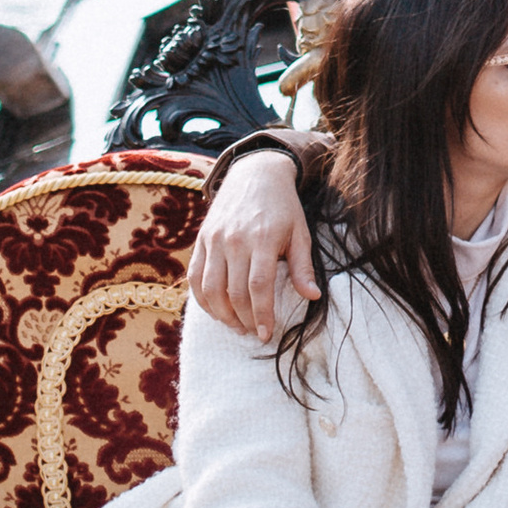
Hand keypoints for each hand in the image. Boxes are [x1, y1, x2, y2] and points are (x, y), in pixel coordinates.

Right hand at [190, 151, 317, 339]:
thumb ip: (303, 266)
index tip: (265, 333)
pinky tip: (216, 310)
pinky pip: (194, 276)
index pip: (259, 286)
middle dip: (243, 319)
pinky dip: (201, 299)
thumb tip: (313, 296)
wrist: (254, 173)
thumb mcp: (300, 232)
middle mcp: (234, 240)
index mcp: (262, 239)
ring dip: (221, 314)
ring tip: (235, 325)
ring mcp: (214, 240)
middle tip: (252, 333)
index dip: (261, 314)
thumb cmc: (282, 207)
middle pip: (233, 292)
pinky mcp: (201, 239)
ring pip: (210, 288)